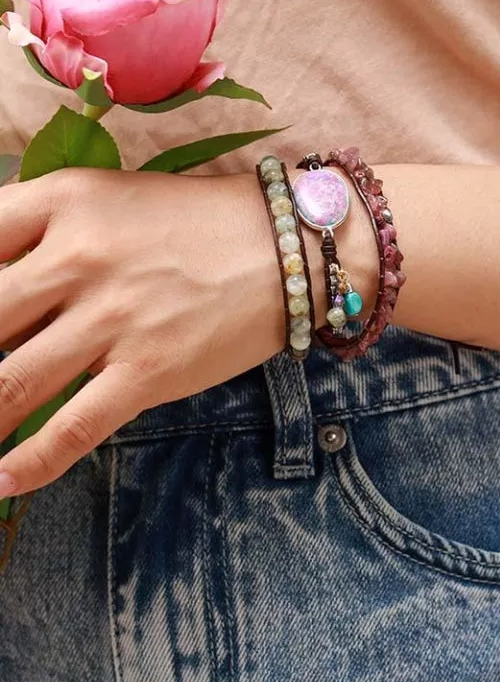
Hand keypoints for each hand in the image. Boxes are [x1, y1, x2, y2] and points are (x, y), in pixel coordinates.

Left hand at [0, 167, 287, 497]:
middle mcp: (79, 258)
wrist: (290, 247)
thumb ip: (41, 232)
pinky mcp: (149, 371)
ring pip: (7, 386)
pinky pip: (70, 429)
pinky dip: (26, 467)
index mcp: (63, 202)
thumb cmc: (199, 221)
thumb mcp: (110, 199)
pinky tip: (1, 482)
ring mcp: (114, 319)